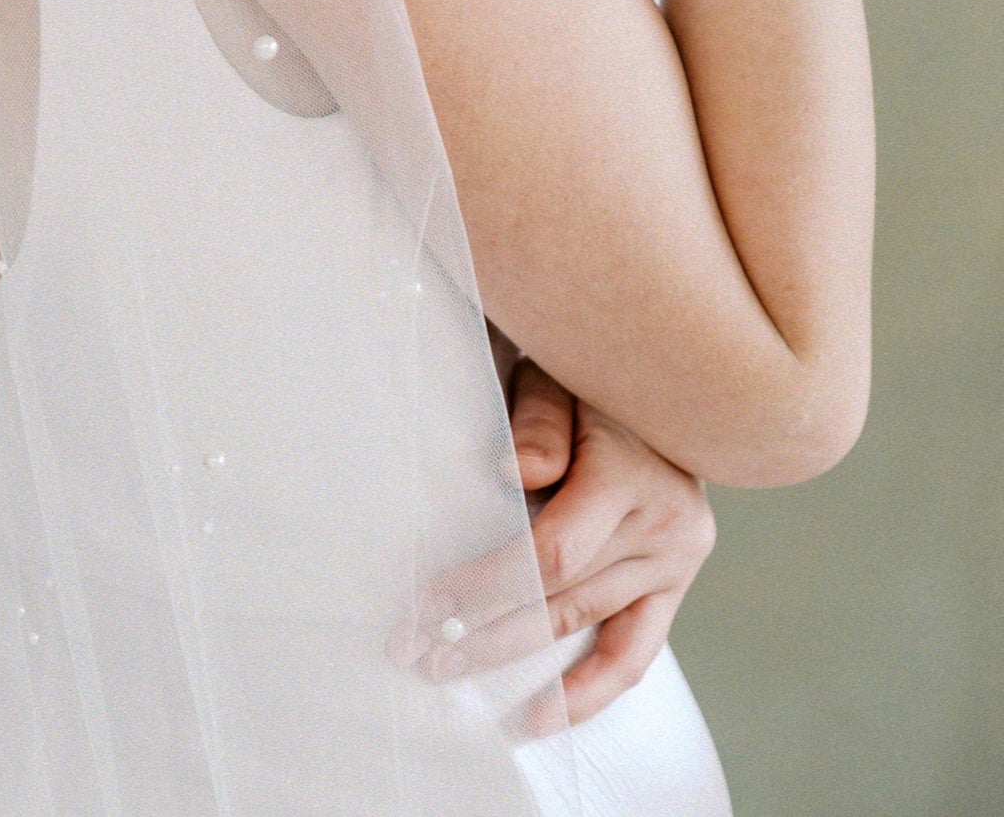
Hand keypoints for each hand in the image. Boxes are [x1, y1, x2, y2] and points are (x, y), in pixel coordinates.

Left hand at [388, 359, 716, 723]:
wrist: (661, 385)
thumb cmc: (589, 376)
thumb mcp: (560, 376)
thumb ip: (539, 420)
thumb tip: (512, 471)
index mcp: (631, 473)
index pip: (552, 552)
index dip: (487, 584)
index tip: (428, 602)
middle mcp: (663, 525)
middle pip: (561, 598)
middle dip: (484, 631)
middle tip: (419, 653)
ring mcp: (675, 562)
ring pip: (586, 626)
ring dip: (517, 660)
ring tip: (451, 674)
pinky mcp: (674, 584)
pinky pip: (637, 652)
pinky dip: (590, 691)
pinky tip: (542, 719)